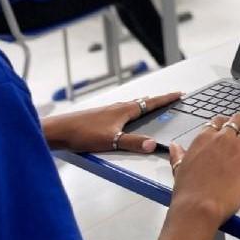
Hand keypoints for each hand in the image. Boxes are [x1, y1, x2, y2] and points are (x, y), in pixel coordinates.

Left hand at [42, 92, 181, 152]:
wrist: (59, 130)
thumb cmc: (83, 133)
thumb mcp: (111, 140)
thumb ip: (133, 143)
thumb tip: (153, 145)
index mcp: (125, 110)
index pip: (151, 102)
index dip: (166, 99)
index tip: (180, 94)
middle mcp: (119, 108)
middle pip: (144, 101)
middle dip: (159, 101)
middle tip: (171, 99)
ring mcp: (109, 111)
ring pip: (133, 105)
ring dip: (146, 105)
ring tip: (153, 105)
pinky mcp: (101, 117)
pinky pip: (124, 110)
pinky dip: (133, 110)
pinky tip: (128, 117)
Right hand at [168, 113, 239, 225]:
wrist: (199, 206)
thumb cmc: (188, 192)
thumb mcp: (179, 169)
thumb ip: (178, 155)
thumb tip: (173, 146)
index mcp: (203, 139)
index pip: (215, 122)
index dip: (223, 121)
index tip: (226, 123)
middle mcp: (222, 138)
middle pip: (235, 120)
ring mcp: (238, 147)